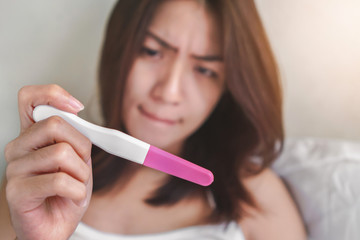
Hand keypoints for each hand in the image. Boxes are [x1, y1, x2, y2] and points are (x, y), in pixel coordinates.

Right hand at [5, 85, 92, 239]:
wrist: (55, 227)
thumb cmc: (67, 192)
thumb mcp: (78, 159)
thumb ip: (75, 136)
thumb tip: (76, 113)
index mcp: (32, 135)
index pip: (30, 97)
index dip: (54, 94)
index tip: (77, 107)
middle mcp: (18, 147)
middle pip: (55, 124)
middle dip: (81, 147)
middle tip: (79, 166)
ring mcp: (14, 168)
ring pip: (62, 153)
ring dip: (81, 174)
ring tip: (74, 185)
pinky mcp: (16, 191)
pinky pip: (60, 180)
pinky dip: (77, 191)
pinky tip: (70, 197)